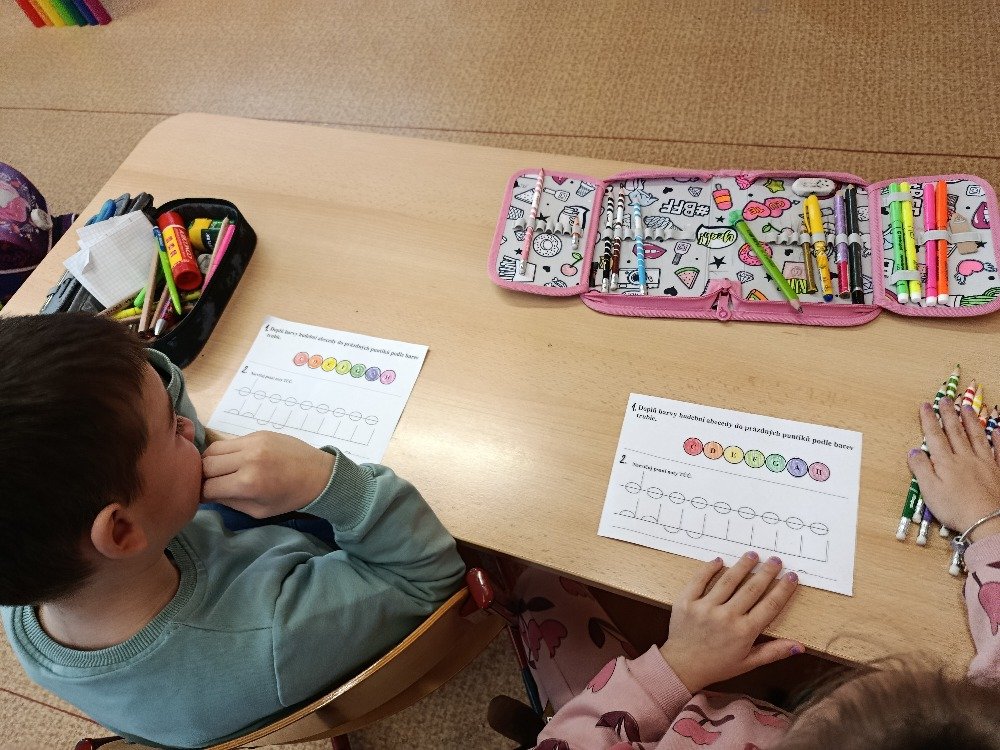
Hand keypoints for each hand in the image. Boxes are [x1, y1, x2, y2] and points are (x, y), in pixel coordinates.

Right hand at [201, 432, 334, 516]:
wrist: (319, 474)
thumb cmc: (289, 498)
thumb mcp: (259, 510)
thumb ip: (230, 502)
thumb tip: (207, 494)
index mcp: (248, 483)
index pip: (207, 487)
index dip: (201, 495)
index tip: (205, 497)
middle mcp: (247, 459)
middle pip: (205, 465)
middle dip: (202, 477)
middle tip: (210, 483)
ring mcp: (252, 442)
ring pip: (213, 449)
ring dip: (210, 462)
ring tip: (219, 471)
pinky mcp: (257, 433)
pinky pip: (229, 441)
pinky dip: (225, 452)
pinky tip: (232, 461)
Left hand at [658, 553, 800, 692]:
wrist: (682, 667)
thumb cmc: (717, 665)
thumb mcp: (748, 663)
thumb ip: (773, 652)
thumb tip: (800, 646)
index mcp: (744, 632)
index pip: (770, 606)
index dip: (783, 589)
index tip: (791, 576)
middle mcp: (726, 617)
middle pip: (751, 589)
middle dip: (766, 572)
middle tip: (775, 560)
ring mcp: (705, 608)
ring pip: (728, 581)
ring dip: (742, 565)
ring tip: (752, 554)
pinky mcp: (687, 601)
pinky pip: (699, 580)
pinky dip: (710, 568)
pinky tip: (719, 560)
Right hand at [908, 397, 999, 540]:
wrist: (988, 521)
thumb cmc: (955, 509)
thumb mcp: (929, 491)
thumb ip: (921, 469)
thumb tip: (913, 451)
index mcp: (946, 462)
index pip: (935, 436)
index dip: (929, 419)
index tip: (926, 405)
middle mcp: (965, 457)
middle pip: (955, 432)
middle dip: (948, 414)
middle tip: (945, 399)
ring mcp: (984, 463)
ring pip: (976, 436)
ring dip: (970, 420)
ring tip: (966, 407)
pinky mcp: (998, 471)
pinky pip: (998, 450)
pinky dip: (998, 438)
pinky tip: (997, 429)